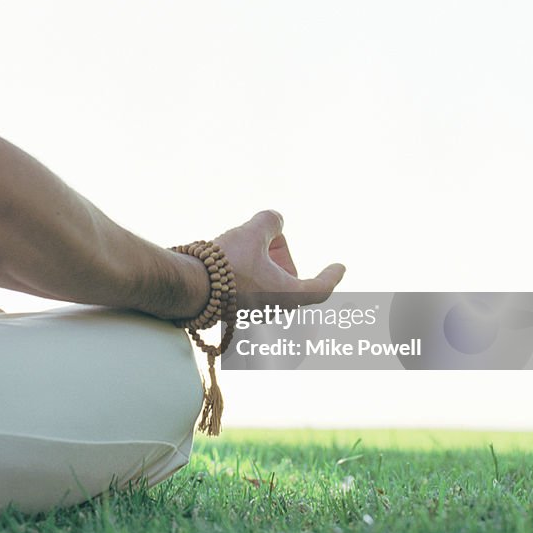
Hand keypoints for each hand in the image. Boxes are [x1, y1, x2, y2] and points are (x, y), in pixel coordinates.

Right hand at [215, 210, 344, 310]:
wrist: (192, 284)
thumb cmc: (227, 263)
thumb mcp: (253, 232)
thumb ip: (270, 221)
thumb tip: (275, 221)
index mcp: (287, 295)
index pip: (320, 288)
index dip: (332, 275)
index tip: (340, 267)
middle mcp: (273, 308)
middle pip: (288, 278)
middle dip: (279, 256)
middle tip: (266, 236)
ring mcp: (253, 311)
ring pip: (266, 282)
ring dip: (260, 263)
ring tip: (240, 245)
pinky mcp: (234, 310)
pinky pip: (248, 288)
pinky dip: (244, 272)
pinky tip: (228, 257)